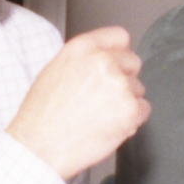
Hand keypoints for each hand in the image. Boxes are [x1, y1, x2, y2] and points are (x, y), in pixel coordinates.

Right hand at [5, 26, 148, 182]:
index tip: (116, 64)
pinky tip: (108, 126)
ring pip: (138, 89)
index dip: (119, 53)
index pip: (119, 37)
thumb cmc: (41, 115)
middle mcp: (103, 62)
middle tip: (103, 98)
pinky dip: (131, 120)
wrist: (39, 147)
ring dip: (126, 102)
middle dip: (124, 78)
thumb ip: (84, 60)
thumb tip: (106, 59)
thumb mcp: (55, 71)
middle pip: (133, 62)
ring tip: (99, 116)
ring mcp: (119, 85)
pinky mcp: (130, 109)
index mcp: (82, 48)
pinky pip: (143, 110)